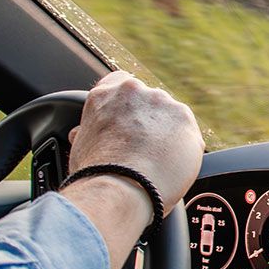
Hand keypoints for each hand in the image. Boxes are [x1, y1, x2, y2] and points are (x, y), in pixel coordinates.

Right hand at [62, 73, 203, 268]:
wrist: (120, 187)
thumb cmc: (95, 174)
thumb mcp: (80, 148)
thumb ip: (86, 133)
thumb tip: (79, 134)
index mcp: (104, 94)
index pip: (119, 82)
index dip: (127, 104)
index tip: (129, 121)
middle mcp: (134, 91)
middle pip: (149, 100)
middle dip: (149, 121)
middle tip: (144, 149)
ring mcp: (161, 102)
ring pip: (170, 116)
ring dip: (168, 134)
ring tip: (158, 163)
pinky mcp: (184, 118)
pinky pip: (188, 133)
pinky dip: (184, 148)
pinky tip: (171, 166)